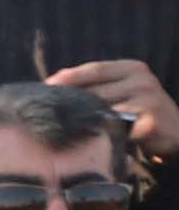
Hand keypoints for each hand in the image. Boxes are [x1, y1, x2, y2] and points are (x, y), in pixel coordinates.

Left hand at [45, 58, 178, 159]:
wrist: (175, 135)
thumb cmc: (141, 113)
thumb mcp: (122, 92)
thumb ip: (97, 87)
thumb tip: (53, 84)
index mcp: (133, 68)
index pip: (94, 70)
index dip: (68, 78)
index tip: (44, 87)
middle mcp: (142, 80)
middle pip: (94, 91)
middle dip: (69, 103)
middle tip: (43, 113)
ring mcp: (149, 100)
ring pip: (102, 110)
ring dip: (80, 121)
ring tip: (57, 129)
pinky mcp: (150, 122)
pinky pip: (115, 129)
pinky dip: (99, 135)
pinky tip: (83, 141)